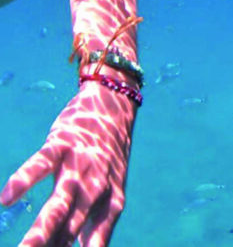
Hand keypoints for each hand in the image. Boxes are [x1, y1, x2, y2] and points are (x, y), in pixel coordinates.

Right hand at [1, 81, 136, 245]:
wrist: (116, 106)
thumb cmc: (108, 157)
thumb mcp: (111, 191)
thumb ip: (97, 227)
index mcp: (109, 203)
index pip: (92, 242)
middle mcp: (96, 188)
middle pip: (70, 228)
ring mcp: (78, 165)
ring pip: (57, 203)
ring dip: (40, 230)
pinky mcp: (63, 143)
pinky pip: (41, 163)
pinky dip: (24, 179)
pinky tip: (6, 197)